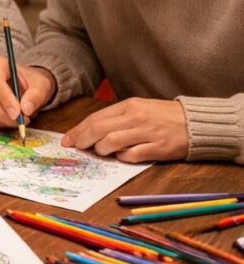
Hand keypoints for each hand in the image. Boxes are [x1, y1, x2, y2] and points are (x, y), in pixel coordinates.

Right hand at [0, 55, 56, 127]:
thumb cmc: (31, 82)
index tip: (18, 114)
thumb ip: (36, 95)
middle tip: (20, 122)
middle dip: (2, 114)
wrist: (23, 85)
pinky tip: (5, 120)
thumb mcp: (41, 84)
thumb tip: (26, 109)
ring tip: (16, 121)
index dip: (5, 100)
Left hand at [61, 98, 187, 161]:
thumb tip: (91, 131)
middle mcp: (136, 117)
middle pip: (98, 129)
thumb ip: (117, 118)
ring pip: (111, 142)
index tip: (67, 140)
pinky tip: (122, 157)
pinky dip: (122, 158)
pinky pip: (132, 155)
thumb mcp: (139, 108)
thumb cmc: (163, 116)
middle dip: (83, 140)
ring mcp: (147, 132)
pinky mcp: (157, 147)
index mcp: (129, 106)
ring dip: (101, 150)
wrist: (196, 122)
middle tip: (76, 148)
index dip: (78, 130)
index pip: (95, 118)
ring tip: (102, 152)